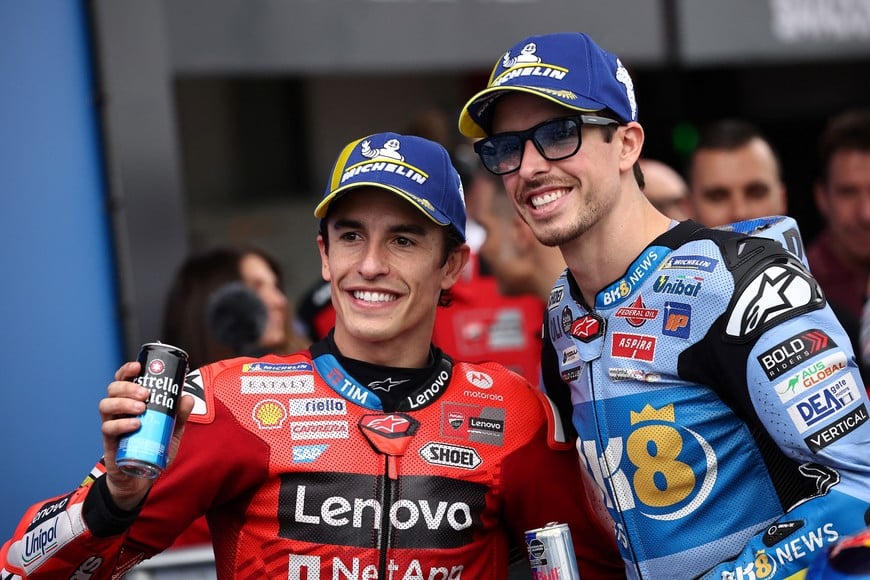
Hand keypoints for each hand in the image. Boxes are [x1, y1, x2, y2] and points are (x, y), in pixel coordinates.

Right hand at [98, 361, 193, 509]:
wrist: (141, 477)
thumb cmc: (154, 447)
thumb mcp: (172, 430)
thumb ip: (180, 415)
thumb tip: (187, 398)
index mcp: (131, 401)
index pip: (124, 380)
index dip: (127, 370)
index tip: (139, 367)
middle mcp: (117, 410)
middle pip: (112, 389)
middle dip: (128, 387)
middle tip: (146, 394)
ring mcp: (111, 425)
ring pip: (105, 405)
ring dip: (123, 403)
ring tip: (141, 409)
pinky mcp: (109, 442)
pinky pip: (107, 429)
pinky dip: (121, 425)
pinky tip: (135, 425)